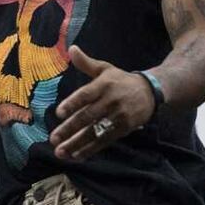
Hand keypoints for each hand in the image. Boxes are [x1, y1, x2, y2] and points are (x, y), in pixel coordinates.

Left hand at [49, 46, 154, 160]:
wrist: (150, 91)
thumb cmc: (120, 80)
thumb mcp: (104, 68)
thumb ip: (86, 63)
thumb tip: (71, 48)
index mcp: (103, 85)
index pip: (85, 95)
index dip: (72, 104)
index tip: (59, 114)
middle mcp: (110, 101)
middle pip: (87, 116)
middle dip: (69, 129)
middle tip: (54, 139)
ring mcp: (117, 116)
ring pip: (95, 131)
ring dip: (77, 144)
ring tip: (61, 152)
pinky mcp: (124, 129)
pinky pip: (105, 140)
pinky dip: (91, 149)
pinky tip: (77, 155)